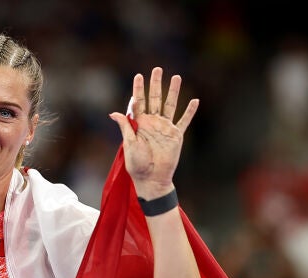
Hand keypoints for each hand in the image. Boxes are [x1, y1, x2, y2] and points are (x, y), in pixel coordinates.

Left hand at [109, 67, 198, 198]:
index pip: (139, 102)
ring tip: (176, 77)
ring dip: (173, 91)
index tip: (138, 76)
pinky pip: (184, 121)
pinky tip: (195, 100)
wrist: (151, 178)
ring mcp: (165, 128)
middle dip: (156, 84)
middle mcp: (153, 122)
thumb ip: (125, 127)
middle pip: (155, 99)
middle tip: (157, 69)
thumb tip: (113, 113)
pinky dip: (190, 111)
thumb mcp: (128, 144)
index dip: (138, 89)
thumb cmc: (137, 164)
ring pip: (170, 105)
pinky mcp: (176, 135)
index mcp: (139, 124)